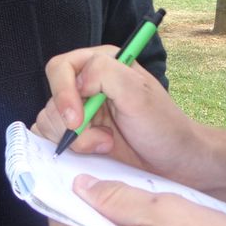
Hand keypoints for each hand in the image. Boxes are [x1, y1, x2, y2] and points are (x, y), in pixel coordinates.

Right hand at [33, 47, 200, 178]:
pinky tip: (96, 151)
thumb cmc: (163, 125)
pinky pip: (52, 139)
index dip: (62, 93)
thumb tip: (77, 81)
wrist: (175, 161)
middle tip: (102, 139)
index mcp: (101, 64)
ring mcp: (82, 111)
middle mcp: (88, 84)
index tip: (77, 119)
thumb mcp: (138, 93)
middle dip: (71, 124)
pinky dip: (68, 149)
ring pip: (50, 122)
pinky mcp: (79, 135)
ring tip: (106, 144)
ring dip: (76, 139)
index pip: (60, 68)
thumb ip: (106, 74)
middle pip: (52, 99)